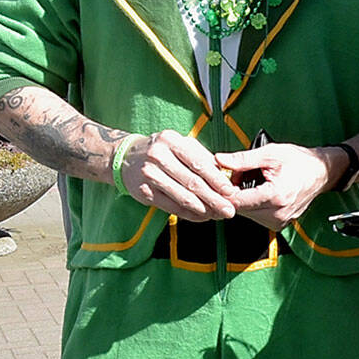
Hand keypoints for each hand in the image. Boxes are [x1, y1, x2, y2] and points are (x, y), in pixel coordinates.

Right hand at [120, 130, 236, 221]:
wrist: (127, 157)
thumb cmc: (163, 151)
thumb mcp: (181, 146)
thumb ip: (203, 159)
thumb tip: (228, 179)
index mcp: (172, 141)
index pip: (200, 164)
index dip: (217, 180)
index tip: (231, 192)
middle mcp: (158, 156)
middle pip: (193, 182)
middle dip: (214, 199)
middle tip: (229, 210)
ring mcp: (149, 174)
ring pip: (183, 197)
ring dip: (204, 209)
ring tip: (218, 215)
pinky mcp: (143, 191)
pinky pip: (172, 207)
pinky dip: (190, 214)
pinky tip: (202, 217)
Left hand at [215, 142, 337, 231]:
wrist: (321, 173)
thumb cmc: (300, 162)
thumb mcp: (270, 154)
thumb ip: (242, 160)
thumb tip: (221, 160)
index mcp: (275, 196)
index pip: (237, 201)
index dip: (225, 190)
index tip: (222, 179)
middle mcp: (278, 213)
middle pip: (240, 209)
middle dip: (234, 193)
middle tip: (237, 177)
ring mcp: (279, 221)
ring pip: (247, 214)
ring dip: (243, 200)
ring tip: (250, 183)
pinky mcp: (280, 223)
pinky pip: (257, 216)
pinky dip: (253, 205)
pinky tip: (257, 192)